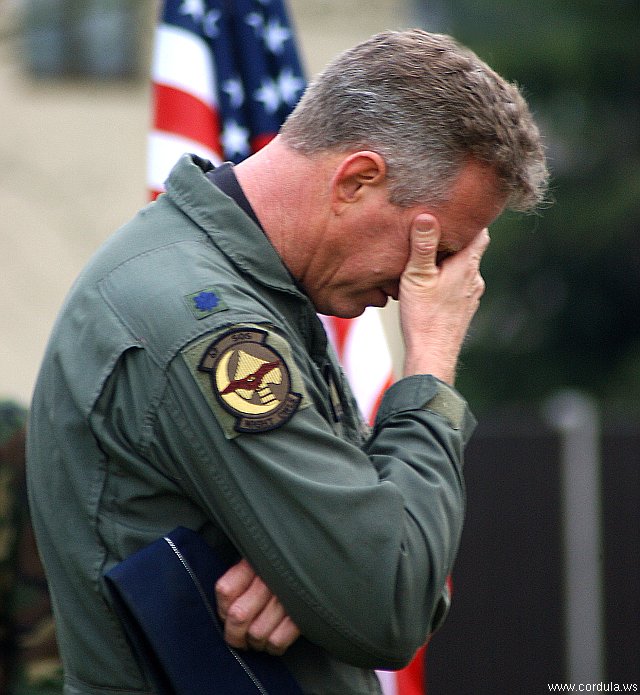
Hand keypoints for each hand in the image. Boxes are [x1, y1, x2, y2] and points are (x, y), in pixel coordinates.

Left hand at [215, 559, 299, 654]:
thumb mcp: (254, 563)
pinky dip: (273, 646)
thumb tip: (224, 602)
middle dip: (235, 634)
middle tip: (238, 637)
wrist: (309, 567)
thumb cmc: (275, 570)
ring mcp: (287, 598)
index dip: (223, 609)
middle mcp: (270, 579)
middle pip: (239, 616)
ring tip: (257, 636)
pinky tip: (273, 637)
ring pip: (257, 633)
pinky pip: (278, 641)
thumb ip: (237, 578)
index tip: (227, 614)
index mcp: (254, 563)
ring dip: (255, 641)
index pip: (226, 591)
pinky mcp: (301, 615)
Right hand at [399, 214, 489, 383]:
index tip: (457, 209)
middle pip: (471, 249)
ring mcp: (472, 296)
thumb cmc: (424, 317)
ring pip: (464, 269)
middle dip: (456, 239)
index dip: (471, 218)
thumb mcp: (417, 277)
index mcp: (466, 265)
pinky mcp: (464, 310)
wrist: (432, 356)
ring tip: (429, 258)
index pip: (480, 231)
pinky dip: (448, 280)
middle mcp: (475, 279)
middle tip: (436, 230)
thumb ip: (423, 246)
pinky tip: (431, 285)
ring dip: (450, 261)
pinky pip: (459, 286)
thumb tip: (428, 215)